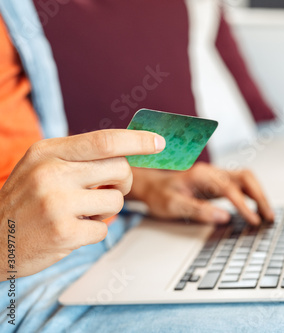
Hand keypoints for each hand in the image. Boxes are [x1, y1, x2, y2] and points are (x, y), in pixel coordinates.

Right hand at [0, 129, 164, 279]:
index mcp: (48, 151)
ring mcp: (56, 203)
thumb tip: (127, 153)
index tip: (159, 143)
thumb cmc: (25, 202)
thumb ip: (78, 158)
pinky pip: (103, 229)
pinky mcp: (63, 232)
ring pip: (116, 200)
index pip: (104, 140)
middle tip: (108, 190)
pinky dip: (93, 231)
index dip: (137, 141)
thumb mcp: (42, 167)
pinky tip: (70, 230)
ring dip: (106, 210)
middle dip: (124, 181)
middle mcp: (51, 173)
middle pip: (120, 169)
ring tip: (80, 212)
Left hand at [129, 162, 273, 225]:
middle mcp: (213, 172)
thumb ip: (198, 211)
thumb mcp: (173, 205)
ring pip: (247, 180)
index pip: (230, 189)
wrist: (150, 185)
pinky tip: (256, 210)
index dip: (244, 205)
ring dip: (259, 195)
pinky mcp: (219, 183)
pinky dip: (252, 196)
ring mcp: (217, 176)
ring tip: (267, 215)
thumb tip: (224, 217)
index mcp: (202, 175)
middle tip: (268, 217)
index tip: (254, 221)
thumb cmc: (159, 194)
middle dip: (260, 196)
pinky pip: (241, 186)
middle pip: (246, 177)